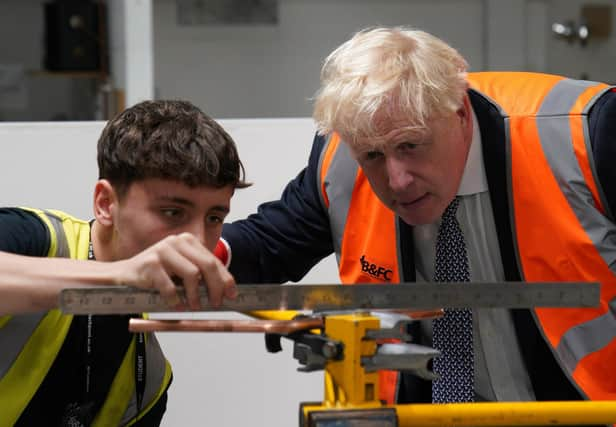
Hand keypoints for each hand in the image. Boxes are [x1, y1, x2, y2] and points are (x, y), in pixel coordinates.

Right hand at [115, 233, 236, 309]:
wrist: (124, 274)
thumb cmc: (157, 274)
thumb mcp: (181, 270)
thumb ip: (201, 275)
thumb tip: (225, 291)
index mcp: (188, 240)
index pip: (213, 260)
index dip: (225, 278)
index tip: (232, 294)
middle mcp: (176, 241)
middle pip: (206, 265)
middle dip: (216, 287)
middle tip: (216, 303)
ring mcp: (162, 251)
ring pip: (192, 274)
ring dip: (195, 295)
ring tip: (194, 306)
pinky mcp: (150, 263)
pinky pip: (170, 287)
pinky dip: (175, 300)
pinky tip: (176, 305)